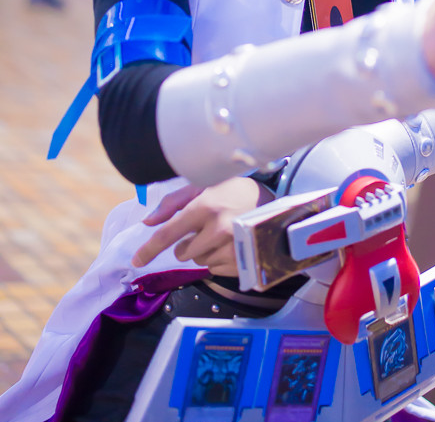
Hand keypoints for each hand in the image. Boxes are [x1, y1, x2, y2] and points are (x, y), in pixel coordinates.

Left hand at [132, 176, 273, 274]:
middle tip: (206, 226)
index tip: (137, 260)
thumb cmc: (237, 190)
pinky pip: (215, 269)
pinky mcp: (242, 263)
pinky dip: (218, 258)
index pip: (167, 234)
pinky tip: (232, 243)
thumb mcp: (206, 185)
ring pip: (199, 262)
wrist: (277, 203)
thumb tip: (148, 222)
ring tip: (223, 232)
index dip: (148, 249)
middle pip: (183, 252)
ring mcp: (232, 249)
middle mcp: (218, 229)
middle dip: (188, 242)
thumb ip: (174, 202)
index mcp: (205, 206)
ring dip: (204, 250)